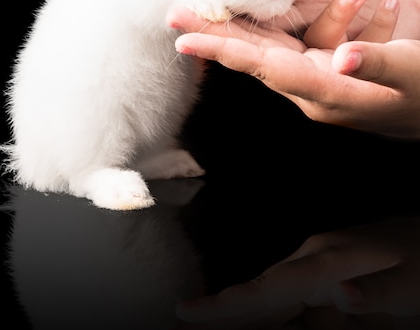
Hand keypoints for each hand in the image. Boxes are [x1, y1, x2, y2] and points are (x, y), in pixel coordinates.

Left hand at [168, 0, 419, 137]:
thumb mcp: (408, 74)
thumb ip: (375, 64)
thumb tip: (343, 56)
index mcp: (326, 90)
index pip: (265, 67)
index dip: (225, 52)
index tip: (185, 41)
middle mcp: (309, 84)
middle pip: (250, 55)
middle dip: (212, 34)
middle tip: (175, 15)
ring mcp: (312, 74)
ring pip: (261, 47)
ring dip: (232, 26)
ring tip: (203, 5)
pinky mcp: (319, 65)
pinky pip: (281, 44)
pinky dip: (258, 27)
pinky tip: (243, 13)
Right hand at [174, 217, 419, 328]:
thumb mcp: (410, 285)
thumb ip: (378, 295)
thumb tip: (341, 296)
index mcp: (325, 264)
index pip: (266, 291)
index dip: (227, 304)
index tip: (185, 310)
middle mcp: (311, 260)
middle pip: (257, 293)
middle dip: (222, 309)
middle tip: (183, 317)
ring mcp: (315, 263)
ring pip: (270, 295)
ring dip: (243, 312)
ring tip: (208, 318)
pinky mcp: (324, 271)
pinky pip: (289, 298)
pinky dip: (269, 312)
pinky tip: (259, 319)